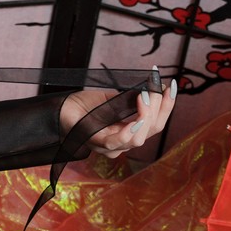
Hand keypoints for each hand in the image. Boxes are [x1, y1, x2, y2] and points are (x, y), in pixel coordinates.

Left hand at [61, 75, 176, 157]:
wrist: (59, 108)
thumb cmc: (84, 106)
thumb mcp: (114, 98)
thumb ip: (133, 98)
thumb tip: (154, 87)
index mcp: (129, 132)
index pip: (156, 123)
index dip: (167, 105)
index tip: (171, 85)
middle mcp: (122, 143)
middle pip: (151, 130)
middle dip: (158, 107)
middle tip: (155, 87)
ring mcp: (108, 146)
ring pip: (137, 139)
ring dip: (145, 116)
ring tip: (146, 97)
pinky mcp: (93, 142)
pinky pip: (115, 142)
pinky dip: (128, 131)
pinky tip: (135, 121)